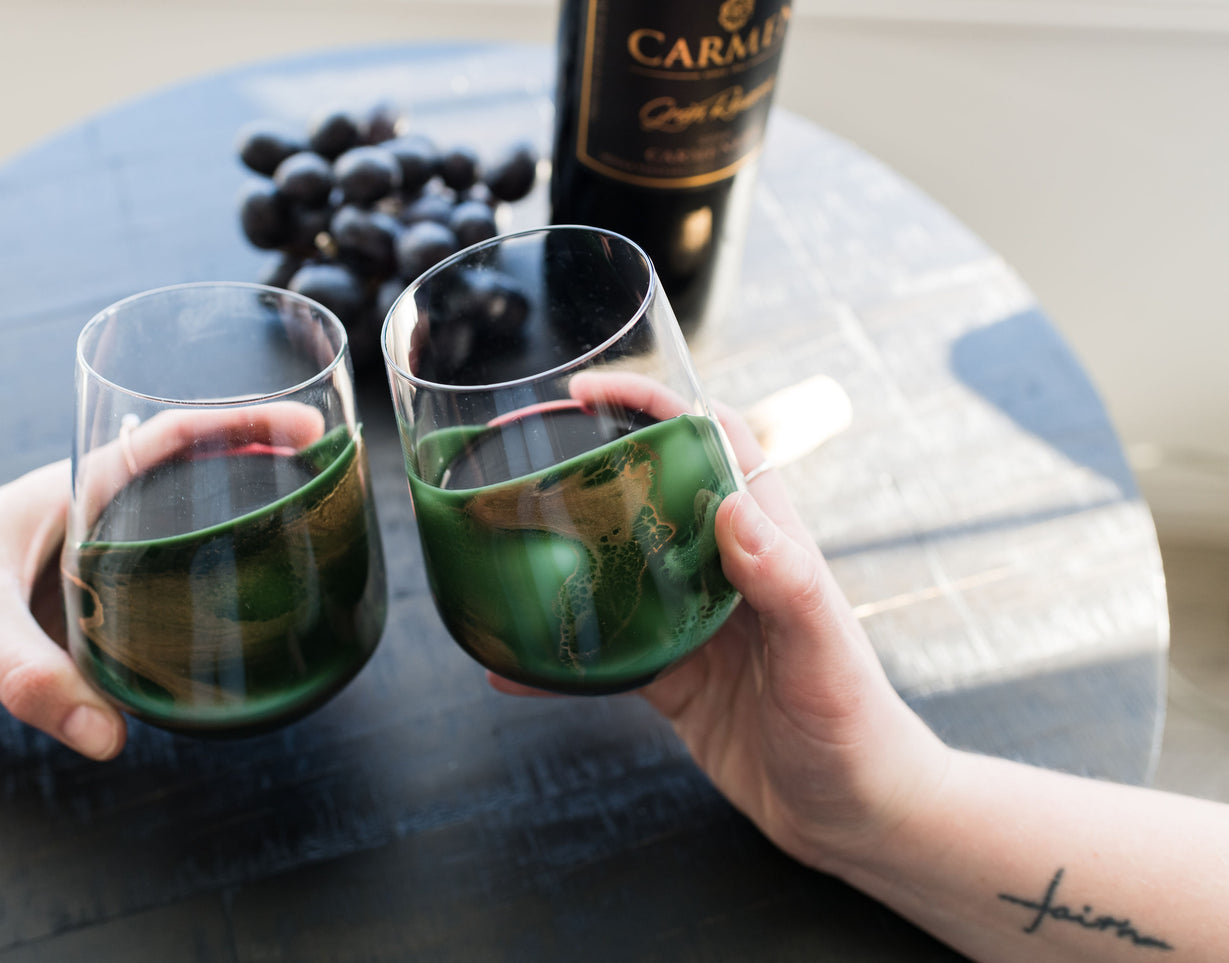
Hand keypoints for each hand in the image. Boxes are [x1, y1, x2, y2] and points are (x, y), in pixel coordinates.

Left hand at [0, 402, 327, 759]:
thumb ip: (34, 676)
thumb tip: (110, 731)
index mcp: (73, 492)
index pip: (170, 441)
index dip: (240, 429)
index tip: (301, 433)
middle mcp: (90, 526)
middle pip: (191, 496)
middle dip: (257, 487)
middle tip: (320, 496)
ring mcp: (87, 576)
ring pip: (176, 561)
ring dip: (227, 561)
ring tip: (292, 571)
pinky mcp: (76, 627)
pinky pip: (148, 623)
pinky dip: (187, 631)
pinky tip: (219, 654)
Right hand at [492, 378, 950, 868]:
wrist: (856, 818)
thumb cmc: (857, 731)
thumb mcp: (825, 657)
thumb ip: (786, 582)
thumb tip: (733, 507)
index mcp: (766, 544)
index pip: (712, 444)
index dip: (656, 406)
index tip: (590, 394)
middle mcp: (724, 572)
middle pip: (648, 497)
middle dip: (589, 470)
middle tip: (520, 463)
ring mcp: (692, 625)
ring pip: (616, 570)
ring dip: (564, 557)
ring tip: (502, 550)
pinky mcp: (671, 678)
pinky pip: (603, 656)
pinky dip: (557, 662)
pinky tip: (511, 669)